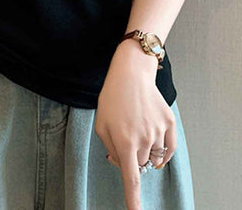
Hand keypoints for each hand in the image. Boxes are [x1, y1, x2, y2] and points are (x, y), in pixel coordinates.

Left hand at [94, 39, 176, 209]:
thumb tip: (124, 166)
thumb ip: (111, 149)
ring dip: (146, 152)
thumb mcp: (101, 124)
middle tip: (125, 138)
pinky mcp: (169, 123)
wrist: (132, 74)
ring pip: (154, 157)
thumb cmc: (112, 98)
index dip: (133, 200)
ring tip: (137, 129)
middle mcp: (143, 139)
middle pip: (141, 166)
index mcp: (124, 141)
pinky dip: (162, 151)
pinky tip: (154, 140)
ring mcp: (159, 131)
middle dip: (132, 159)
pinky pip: (169, 149)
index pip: (131, 179)